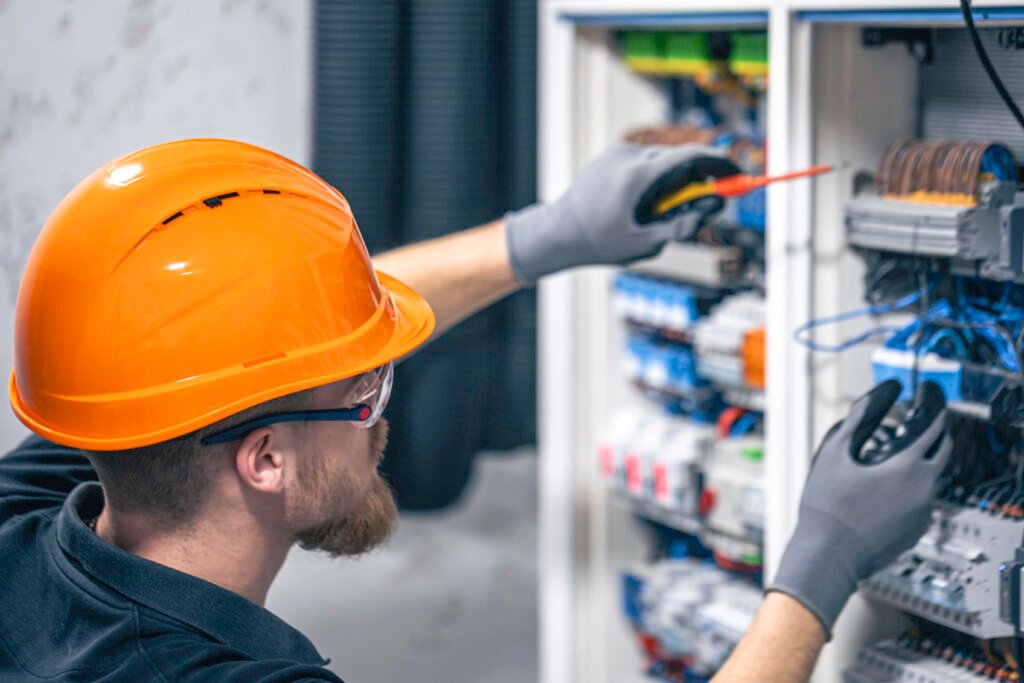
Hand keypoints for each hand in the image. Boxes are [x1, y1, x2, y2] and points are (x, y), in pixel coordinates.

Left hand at [504, 143, 740, 284]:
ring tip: (660, 212)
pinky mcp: (611, 156)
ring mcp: (618, 153)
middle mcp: (629, 155)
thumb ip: (683, 225)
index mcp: (639, 174)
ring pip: (662, 161)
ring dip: (674, 182)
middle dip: (699, 178)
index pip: (691, 156)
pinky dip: (655, 179)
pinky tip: (641, 205)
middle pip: (679, 159)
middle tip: (708, 202)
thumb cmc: (598, 242)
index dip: (721, 163)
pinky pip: (645, 163)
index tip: (738, 173)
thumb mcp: (646, 243)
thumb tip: (712, 206)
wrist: (557, 232)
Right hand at [768, 379, 951, 637]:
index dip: (933, 405)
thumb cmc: (827, 506)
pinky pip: (921, 501)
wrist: (828, 557)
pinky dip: (910, 487)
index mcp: (909, 466)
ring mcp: (924, 513)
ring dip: (918, 461)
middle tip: (917, 421)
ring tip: (890, 456)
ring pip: (931, 476)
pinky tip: (883, 489)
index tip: (925, 393)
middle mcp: (925, 489)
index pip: (935, 426)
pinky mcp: (917, 531)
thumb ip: (861, 417)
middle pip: (944, 450)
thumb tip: (880, 393)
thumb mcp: (835, 452)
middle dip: (934, 432)